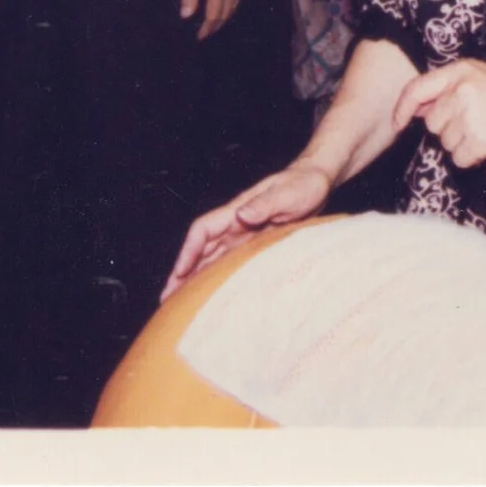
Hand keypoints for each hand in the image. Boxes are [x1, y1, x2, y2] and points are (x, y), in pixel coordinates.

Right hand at [163, 160, 335, 300]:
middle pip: (200, 249)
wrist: (319, 182)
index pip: (202, 231)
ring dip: (195, 278)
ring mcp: (244, 234)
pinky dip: (217, 277)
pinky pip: (230, 262)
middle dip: (182, 272)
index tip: (178, 274)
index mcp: (237, 211)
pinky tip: (212, 294)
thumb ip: (265, 204)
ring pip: (211, 259)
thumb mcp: (287, 194)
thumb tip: (241, 214)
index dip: (188, 252)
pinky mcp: (256, 243)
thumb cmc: (304, 184)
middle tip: (166, 300)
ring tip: (180, 304)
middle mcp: (235, 224)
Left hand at [180, 0, 246, 39]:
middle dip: (215, 26)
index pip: (213, 15)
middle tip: (205, 34)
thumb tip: (186, 15)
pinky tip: (223, 6)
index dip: (206, 29)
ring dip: (223, 18)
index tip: (199, 37)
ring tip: (213, 23)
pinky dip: (230, 8)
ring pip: (233, 7)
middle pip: (225, 14)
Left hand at [394, 60, 485, 170]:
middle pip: (432, 123)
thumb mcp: (482, 79)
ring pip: (446, 143)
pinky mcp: (480, 138)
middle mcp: (462, 90)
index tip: (397, 122)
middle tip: (479, 122)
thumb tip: (415, 109)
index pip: (416, 89)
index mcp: (461, 71)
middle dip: (449, 129)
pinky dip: (474, 158)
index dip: (402, 108)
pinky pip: (460, 158)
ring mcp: (470, 114)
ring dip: (464, 144)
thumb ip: (449, 90)